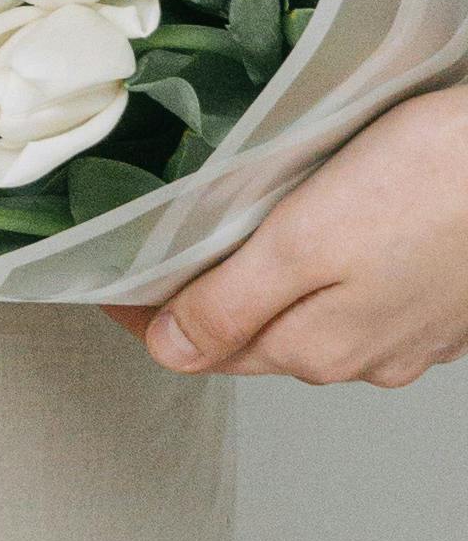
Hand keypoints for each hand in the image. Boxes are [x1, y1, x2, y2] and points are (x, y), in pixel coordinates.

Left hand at [135, 83, 467, 386]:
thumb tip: (169, 352)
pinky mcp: (446, 298)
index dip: (149, 312)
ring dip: (263, 286)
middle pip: (256, 336)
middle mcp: (366, 355)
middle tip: (149, 248)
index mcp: (319, 348)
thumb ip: (233, 302)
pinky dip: (325, 271)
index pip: (205, 347)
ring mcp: (413, 331)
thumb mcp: (304, 240)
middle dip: (201, 301)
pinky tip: (318, 230)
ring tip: (221, 234)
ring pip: (312, 317)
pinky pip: (363, 294)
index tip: (107, 273)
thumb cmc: (432, 184)